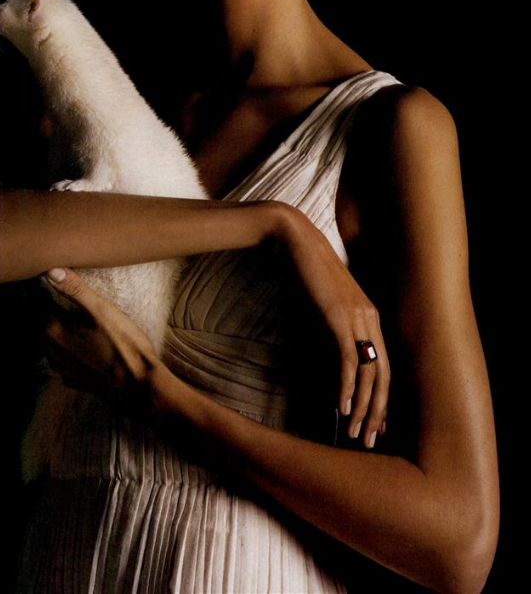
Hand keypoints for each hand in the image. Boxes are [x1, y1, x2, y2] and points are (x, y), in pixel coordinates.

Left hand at [42, 267, 160, 402]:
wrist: (139, 386)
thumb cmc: (123, 344)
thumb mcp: (102, 310)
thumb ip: (74, 289)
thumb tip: (50, 269)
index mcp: (54, 329)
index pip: (34, 302)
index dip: (35, 287)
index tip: (40, 274)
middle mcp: (50, 349)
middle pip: (36, 321)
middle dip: (39, 305)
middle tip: (47, 289)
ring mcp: (61, 367)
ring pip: (46, 341)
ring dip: (48, 326)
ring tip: (60, 311)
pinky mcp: (73, 378)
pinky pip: (59, 358)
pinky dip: (61, 346)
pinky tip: (74, 341)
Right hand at [276, 206, 389, 448]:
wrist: (295, 240)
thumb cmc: (306, 270)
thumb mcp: (326, 302)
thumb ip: (333, 324)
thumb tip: (330, 347)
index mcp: (370, 316)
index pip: (384, 365)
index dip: (382, 398)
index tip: (376, 424)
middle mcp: (371, 319)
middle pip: (384, 375)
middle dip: (378, 411)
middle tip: (369, 440)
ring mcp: (358, 318)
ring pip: (370, 372)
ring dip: (363, 407)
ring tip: (355, 433)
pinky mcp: (340, 317)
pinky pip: (349, 359)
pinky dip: (347, 385)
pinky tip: (342, 406)